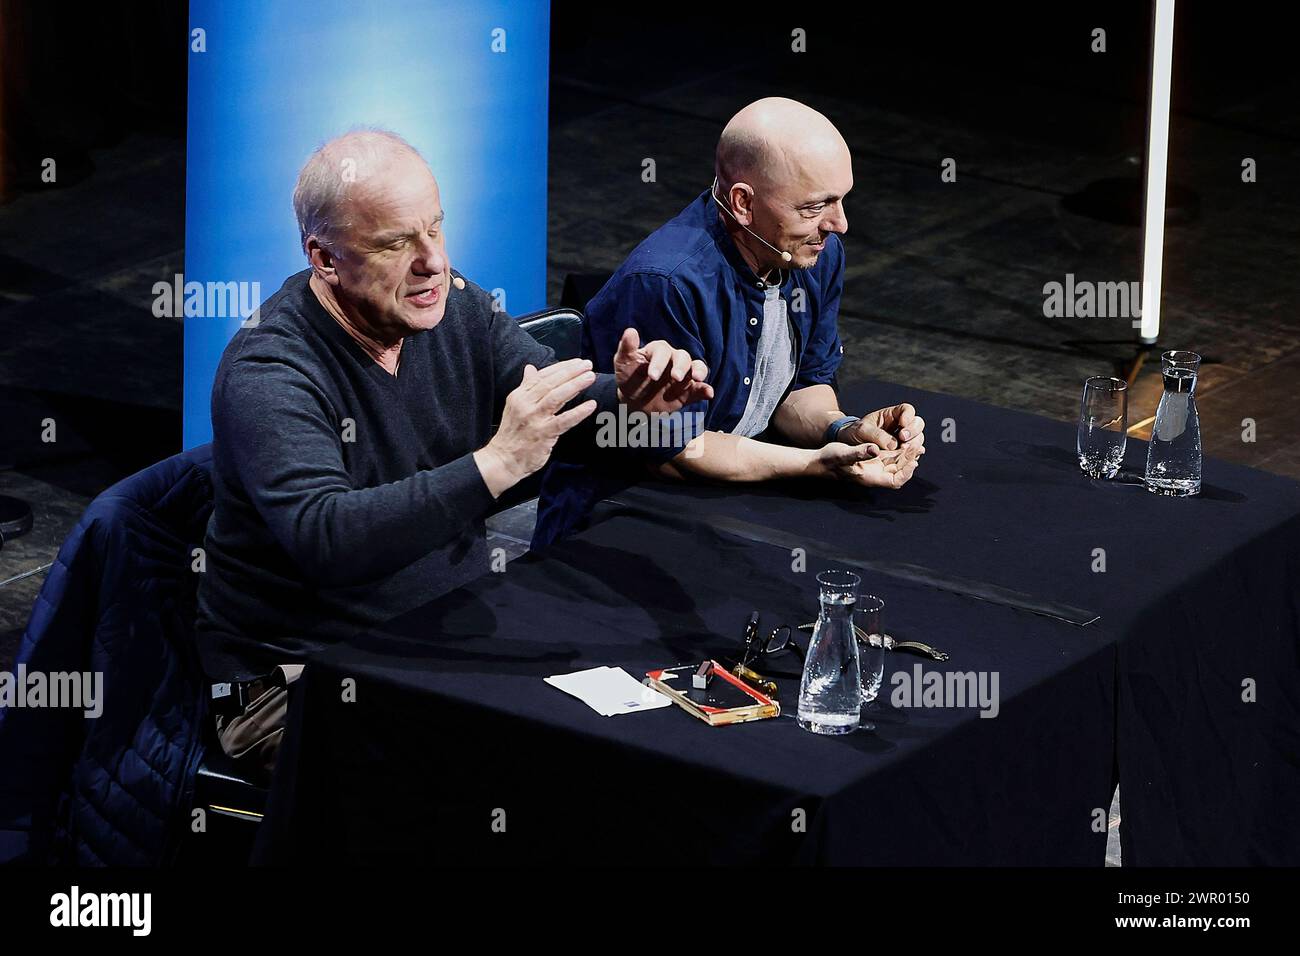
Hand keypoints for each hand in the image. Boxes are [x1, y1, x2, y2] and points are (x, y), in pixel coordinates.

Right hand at [474, 359, 597, 496]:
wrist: (502, 459)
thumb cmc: (512, 434)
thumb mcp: (515, 406)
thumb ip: (526, 387)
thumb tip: (530, 368)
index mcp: (519, 396)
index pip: (542, 376)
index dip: (561, 367)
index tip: (577, 362)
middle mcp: (525, 404)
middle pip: (550, 383)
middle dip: (570, 372)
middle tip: (587, 365)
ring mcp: (534, 419)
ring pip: (556, 397)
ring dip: (574, 385)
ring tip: (590, 377)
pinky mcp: (543, 434)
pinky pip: (563, 421)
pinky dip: (578, 412)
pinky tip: (591, 405)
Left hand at [613, 328, 713, 413]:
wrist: (634, 402)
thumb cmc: (628, 378)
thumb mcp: (623, 364)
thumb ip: (626, 349)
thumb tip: (630, 331)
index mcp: (657, 351)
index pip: (662, 351)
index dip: (659, 362)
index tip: (652, 376)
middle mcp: (673, 360)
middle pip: (683, 357)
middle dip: (681, 366)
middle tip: (675, 378)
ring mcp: (683, 375)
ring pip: (696, 368)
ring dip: (699, 371)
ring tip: (698, 379)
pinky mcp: (688, 391)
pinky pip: (699, 389)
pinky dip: (705, 390)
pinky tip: (709, 393)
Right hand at [815, 441, 919, 488]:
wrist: (819, 460)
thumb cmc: (829, 459)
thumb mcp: (843, 454)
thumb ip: (859, 452)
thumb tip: (875, 449)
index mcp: (869, 477)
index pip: (894, 481)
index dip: (906, 473)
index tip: (913, 461)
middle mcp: (874, 474)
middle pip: (899, 471)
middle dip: (910, 460)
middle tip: (918, 445)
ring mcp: (874, 467)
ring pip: (897, 464)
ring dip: (907, 455)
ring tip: (916, 442)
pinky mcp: (872, 460)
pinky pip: (891, 458)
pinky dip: (900, 451)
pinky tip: (906, 441)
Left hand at [849, 403, 925, 454]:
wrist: (848, 446)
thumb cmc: (855, 433)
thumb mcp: (861, 430)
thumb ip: (877, 435)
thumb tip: (894, 445)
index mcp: (892, 415)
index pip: (908, 410)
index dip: (908, 416)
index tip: (902, 424)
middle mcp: (901, 426)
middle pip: (918, 424)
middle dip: (913, 432)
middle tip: (903, 439)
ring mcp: (903, 440)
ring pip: (918, 439)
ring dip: (913, 445)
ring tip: (902, 450)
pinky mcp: (902, 453)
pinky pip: (913, 454)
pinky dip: (911, 456)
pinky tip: (906, 459)